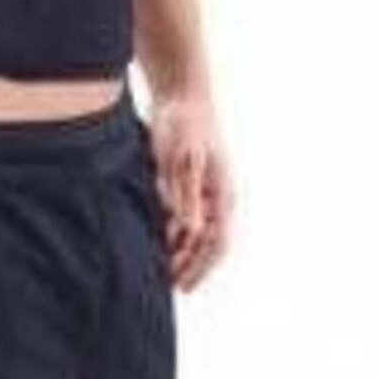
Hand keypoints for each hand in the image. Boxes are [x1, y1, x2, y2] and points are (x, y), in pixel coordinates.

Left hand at [148, 90, 234, 290]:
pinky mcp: (192, 181)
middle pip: (207, 243)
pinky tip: (155, 238)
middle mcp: (219, 197)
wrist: (181, 93)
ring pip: (195, 231)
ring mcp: (206, 190)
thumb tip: (189, 229)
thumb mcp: (183, 159)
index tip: (183, 286)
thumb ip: (186, 194)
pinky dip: (173, 230)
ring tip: (157, 267)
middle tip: (165, 284)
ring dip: (180, 249)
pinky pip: (186, 215)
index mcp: (223, 194)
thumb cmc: (184, 123)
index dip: (201, 268)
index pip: (217, 244)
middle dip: (189, 264)